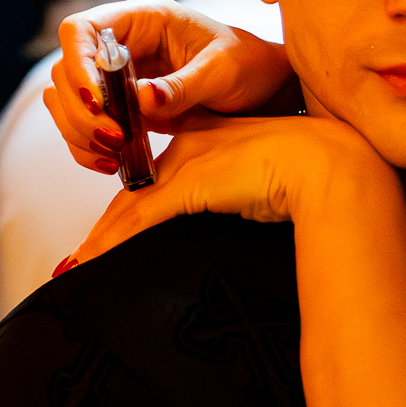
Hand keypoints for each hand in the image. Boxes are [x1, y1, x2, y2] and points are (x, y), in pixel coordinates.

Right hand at [43, 0, 294, 173]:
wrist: (264, 91)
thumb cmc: (249, 66)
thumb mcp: (223, 72)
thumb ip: (183, 85)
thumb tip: (141, 98)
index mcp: (145, 19)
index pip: (82, 29)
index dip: (77, 62)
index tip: (95, 100)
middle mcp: (123, 44)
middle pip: (66, 70)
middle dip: (79, 109)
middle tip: (113, 138)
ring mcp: (118, 77)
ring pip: (67, 101)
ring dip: (79, 132)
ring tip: (112, 156)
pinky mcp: (121, 107)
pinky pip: (85, 125)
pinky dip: (88, 147)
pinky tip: (112, 164)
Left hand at [73, 114, 389, 264]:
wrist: (332, 167)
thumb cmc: (316, 176)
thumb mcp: (270, 181)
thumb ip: (245, 194)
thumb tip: (244, 219)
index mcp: (210, 136)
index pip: (157, 171)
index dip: (131, 202)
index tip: (113, 229)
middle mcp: (190, 144)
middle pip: (133, 190)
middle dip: (106, 228)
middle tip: (81, 258)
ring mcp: (187, 163)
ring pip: (128, 207)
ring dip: (98, 242)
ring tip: (73, 270)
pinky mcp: (188, 185)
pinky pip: (137, 219)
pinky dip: (109, 244)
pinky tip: (89, 263)